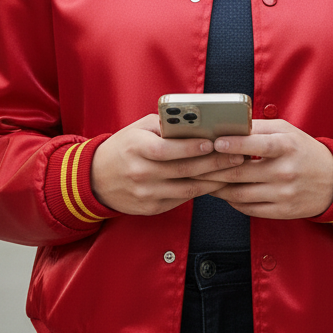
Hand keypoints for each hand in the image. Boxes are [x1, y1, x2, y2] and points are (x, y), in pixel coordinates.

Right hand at [90, 114, 244, 215]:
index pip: (166, 149)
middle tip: (237, 155)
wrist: (96, 179)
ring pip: (188, 188)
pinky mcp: (152, 208)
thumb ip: (166, 125)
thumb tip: (198, 124)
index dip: (191, 147)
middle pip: (183, 170)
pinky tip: (216, 182)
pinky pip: (182, 199)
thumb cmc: (123, 147)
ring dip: (214, 179)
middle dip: (214, 163)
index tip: (213, 141)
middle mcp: (141, 173)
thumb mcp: (138, 129)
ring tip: (233, 169)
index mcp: (136, 148)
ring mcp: (146, 194)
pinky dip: (201, 190)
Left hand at [209, 118, 332, 219]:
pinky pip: (248, 209)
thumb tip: (228, 126)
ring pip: (239, 194)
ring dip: (218, 188)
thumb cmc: (303, 150)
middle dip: (213, 170)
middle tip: (195, 165)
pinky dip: (232, 201)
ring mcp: (283, 193)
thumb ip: (258, 128)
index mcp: (286, 146)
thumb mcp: (286, 131)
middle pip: (240, 173)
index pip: (258, 145)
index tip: (215, 142)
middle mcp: (285, 171)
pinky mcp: (282, 211)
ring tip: (204, 180)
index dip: (234, 144)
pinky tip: (224, 192)